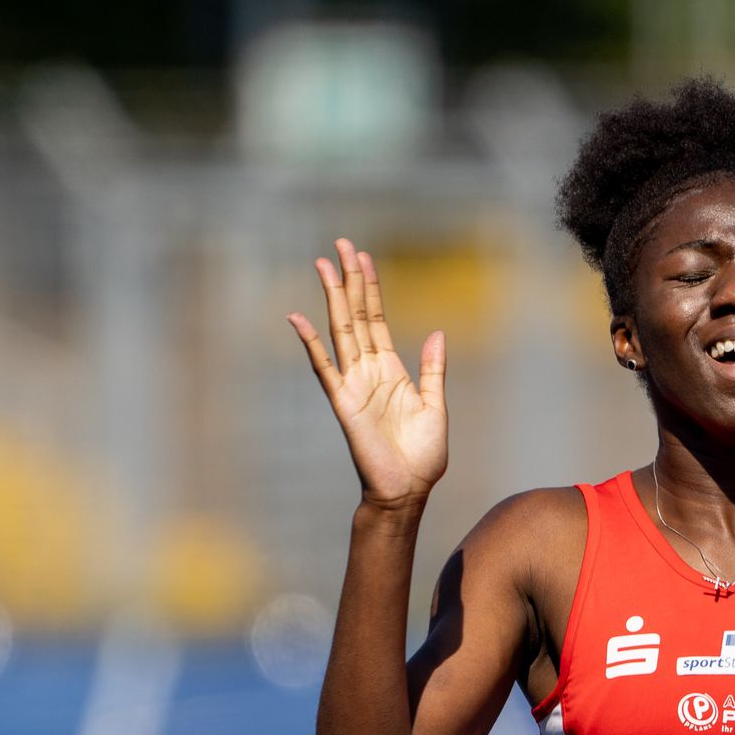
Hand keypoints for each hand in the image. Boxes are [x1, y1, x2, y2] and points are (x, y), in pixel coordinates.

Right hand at [287, 239, 446, 512]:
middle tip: (342, 245)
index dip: (370, 288)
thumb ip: (432, 369)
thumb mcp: (435, 405)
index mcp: (391, 371)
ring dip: (332, 298)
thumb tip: (436, 332)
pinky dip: (311, 343)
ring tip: (323, 264)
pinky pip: (324, 367)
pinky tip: (298, 318)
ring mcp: (353, 384)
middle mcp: (368, 371)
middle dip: (349, 280)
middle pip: (355, 315)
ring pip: (340, 331)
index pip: (376, 319)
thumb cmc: (422, 456)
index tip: (364, 258)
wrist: (407, 490)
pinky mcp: (343, 401)